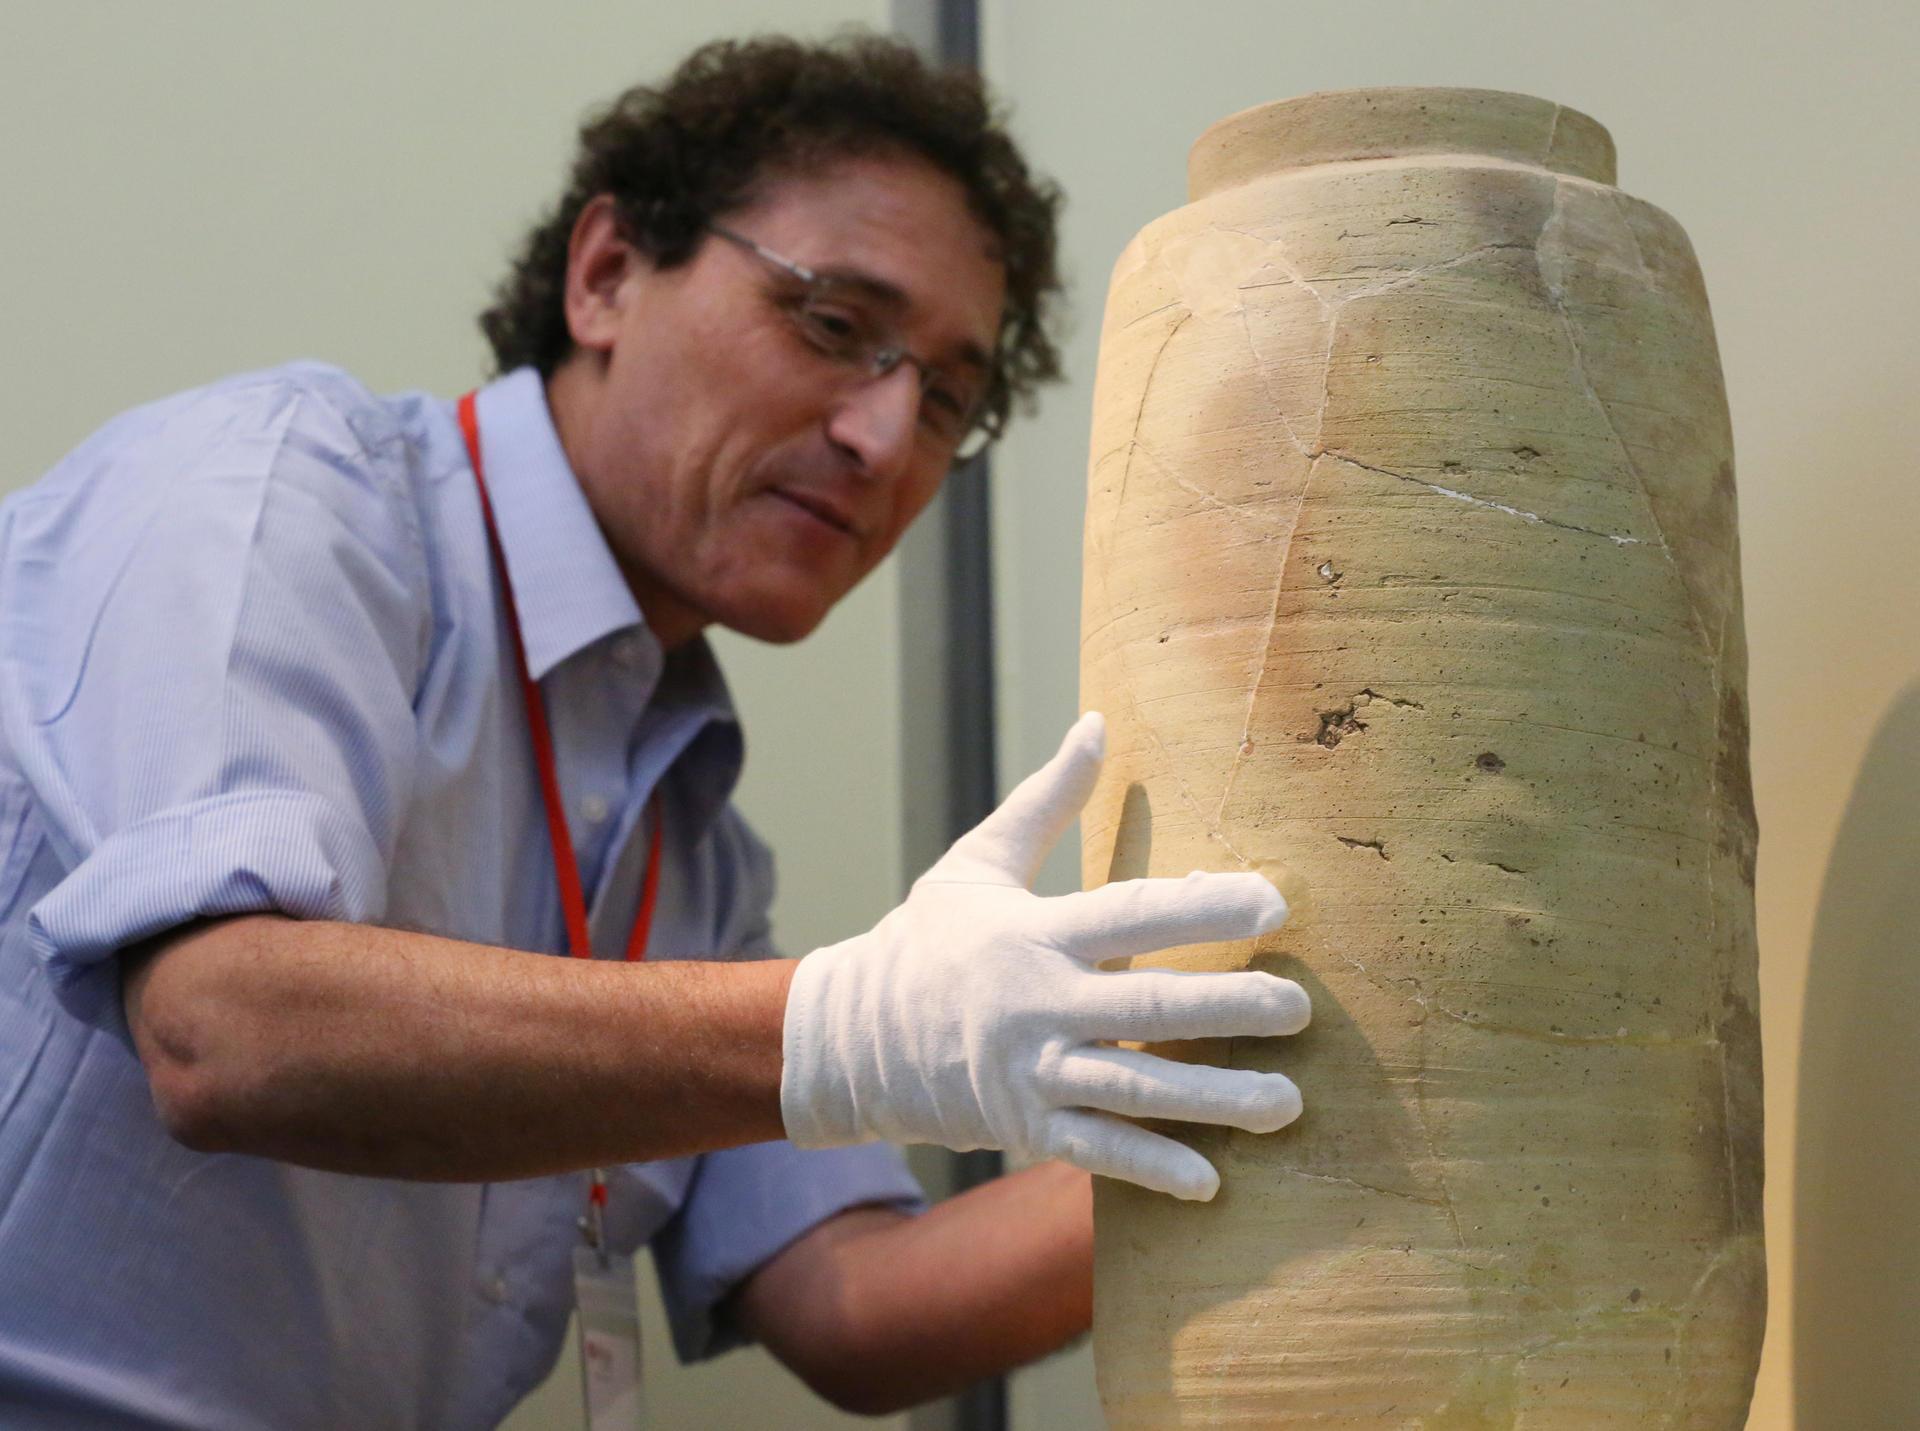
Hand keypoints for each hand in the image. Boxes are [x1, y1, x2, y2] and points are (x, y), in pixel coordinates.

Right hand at [780, 712, 1309, 1199]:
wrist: (847, 1038)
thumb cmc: (926, 941)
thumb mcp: (977, 862)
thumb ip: (1046, 800)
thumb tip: (1097, 725)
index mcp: (1036, 932)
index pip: (1132, 914)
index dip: (1204, 908)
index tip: (1273, 901)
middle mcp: (1039, 1003)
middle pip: (1149, 1007)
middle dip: (1230, 1009)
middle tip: (1300, 1008)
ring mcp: (1032, 1071)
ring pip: (1136, 1089)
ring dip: (1215, 1098)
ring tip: (1288, 1102)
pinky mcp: (1024, 1126)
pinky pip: (1096, 1151)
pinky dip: (1152, 1168)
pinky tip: (1211, 1183)